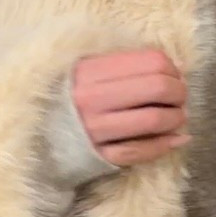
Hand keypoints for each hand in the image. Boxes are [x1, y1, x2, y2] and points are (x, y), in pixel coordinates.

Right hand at [69, 48, 188, 166]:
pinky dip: (166, 144)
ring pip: (154, 120)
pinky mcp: (99, 155)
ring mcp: (95, 128)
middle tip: (179, 98)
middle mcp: (93, 97)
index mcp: (91, 69)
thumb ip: (128, 67)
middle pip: (158, 88)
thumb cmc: (70, 97)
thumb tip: (179, 69)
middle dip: (179, 93)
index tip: (174, 77)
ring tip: (177, 117)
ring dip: (176, 118)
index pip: (152, 61)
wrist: (36, 134)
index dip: (172, 69)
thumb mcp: (89, 71)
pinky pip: (141, 150)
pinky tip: (176, 139)